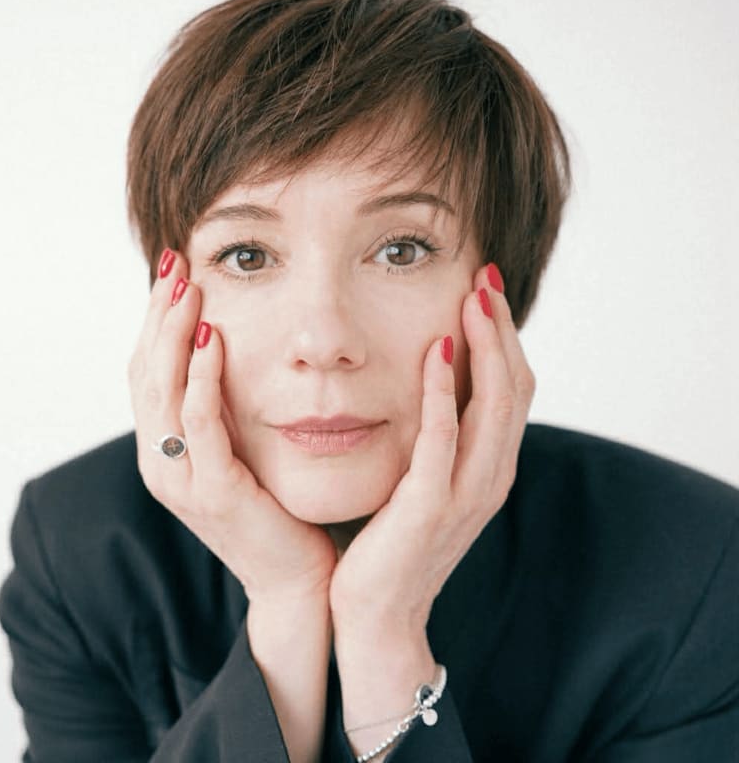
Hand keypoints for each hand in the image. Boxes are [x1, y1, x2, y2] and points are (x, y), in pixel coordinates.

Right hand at [128, 249, 337, 605]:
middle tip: (173, 264)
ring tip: (189, 289)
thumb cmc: (273, 508)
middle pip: (145, 373)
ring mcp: (181, 480)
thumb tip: (224, 351)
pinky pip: (199, 425)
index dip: (153, 320)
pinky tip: (213, 341)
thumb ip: (221, 409)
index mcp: (162, 450)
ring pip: (163, 392)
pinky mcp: (214, 492)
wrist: (294, 577)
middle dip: (158, 316)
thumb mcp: (238, 450)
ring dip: (173, 336)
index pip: (146, 372)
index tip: (172, 272)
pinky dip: (201, 380)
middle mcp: (160, 463)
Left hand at [329, 263, 534, 636]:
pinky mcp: (431, 505)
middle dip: (501, 330)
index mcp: (492, 468)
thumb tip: (434, 381)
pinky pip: (444, 438)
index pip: (514, 390)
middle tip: (484, 279)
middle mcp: (491, 477)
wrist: (377, 613)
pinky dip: (444, 392)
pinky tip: (435, 352)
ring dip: (485, 348)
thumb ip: (441, 438)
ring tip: (472, 299)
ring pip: (493, 406)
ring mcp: (467, 493)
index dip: (506, 338)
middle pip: (514, 388)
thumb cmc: (394, 540)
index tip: (485, 290)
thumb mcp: (429, 481)